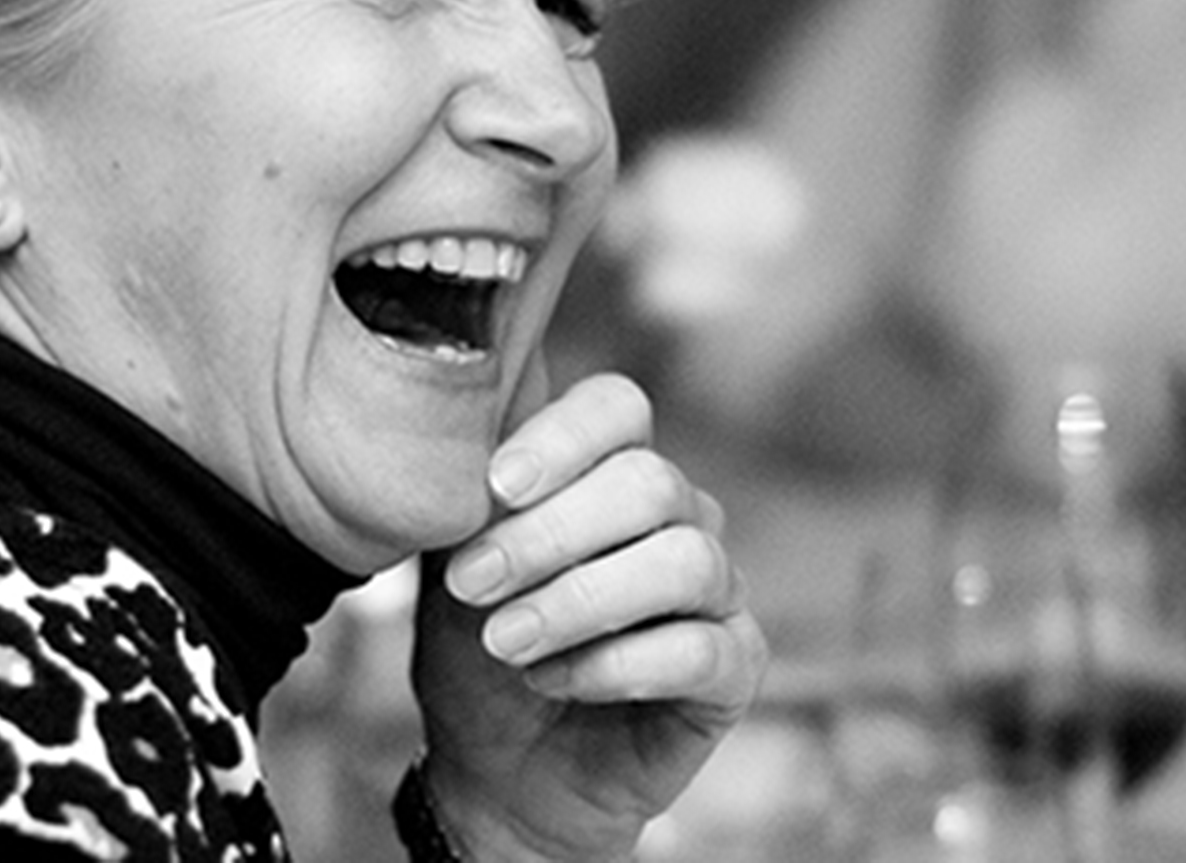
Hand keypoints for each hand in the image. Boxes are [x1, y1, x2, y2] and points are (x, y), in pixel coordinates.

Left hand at [412, 370, 766, 860]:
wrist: (498, 778)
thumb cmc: (479, 658)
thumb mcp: (452, 570)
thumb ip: (463, 500)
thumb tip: (450, 436)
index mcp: (608, 473)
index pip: (617, 408)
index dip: (562, 438)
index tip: (493, 488)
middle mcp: (677, 518)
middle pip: (650, 482)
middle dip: (550, 534)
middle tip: (471, 586)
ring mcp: (716, 591)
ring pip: (684, 560)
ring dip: (580, 601)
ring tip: (505, 642)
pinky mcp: (735, 669)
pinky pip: (701, 649)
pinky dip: (615, 667)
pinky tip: (553, 681)